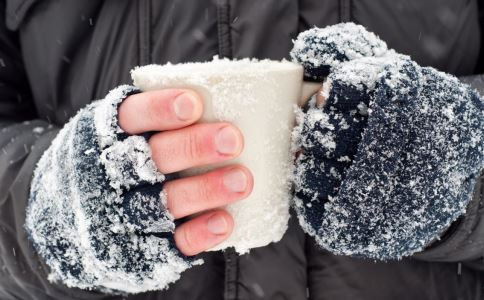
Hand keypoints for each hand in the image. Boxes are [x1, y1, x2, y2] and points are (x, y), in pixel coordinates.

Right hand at [118, 89, 253, 255]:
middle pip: (152, 159)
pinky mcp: (140, 248)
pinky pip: (171, 242)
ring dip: (205, 190)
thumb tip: (221, 100)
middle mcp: (111, 174)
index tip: (193, 104)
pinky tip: (224, 221)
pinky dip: (198, 232)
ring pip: (164, 202)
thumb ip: (157, 120)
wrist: (70, 222)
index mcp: (106, 136)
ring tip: (242, 180)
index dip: (159, 110)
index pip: (131, 117)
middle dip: (193, 147)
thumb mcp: (120, 133)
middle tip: (233, 140)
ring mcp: (123, 214)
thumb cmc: (117, 161)